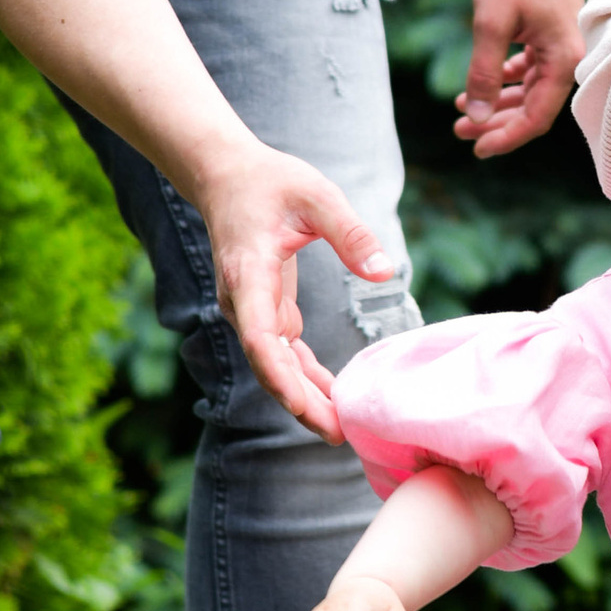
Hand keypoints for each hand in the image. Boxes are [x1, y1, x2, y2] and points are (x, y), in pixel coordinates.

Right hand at [199, 142, 398, 443]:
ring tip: (342, 429)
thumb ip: (350, 233)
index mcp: (249, 276)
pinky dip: (307, 376)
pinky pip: (285, 353)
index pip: (259, 338)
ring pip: (276, 365)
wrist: (226, 176)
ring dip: (306, 396)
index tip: (305, 407)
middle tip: (339, 435)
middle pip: (268, 365)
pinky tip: (334, 397)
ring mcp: (251, 309)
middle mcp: (243, 301)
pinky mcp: (264, 309)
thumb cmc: (270, 181)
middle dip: (301, 403)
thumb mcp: (316, 196)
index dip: (281, 377)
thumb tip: (383, 271)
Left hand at [454, 0, 585, 158]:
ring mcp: (562, 43)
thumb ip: (484, 73)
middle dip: (496, 122)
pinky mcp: (551, 31)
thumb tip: (477, 117)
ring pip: (531, 89)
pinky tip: (481, 83)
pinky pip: (531, 68)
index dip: (506, 137)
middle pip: (535, 107)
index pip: (537, 117)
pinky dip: (506, 77)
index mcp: (564, 58)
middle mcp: (571, 55)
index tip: (475, 147)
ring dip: (498, 101)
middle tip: (460, 131)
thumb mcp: (491, 23)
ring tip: (462, 111)